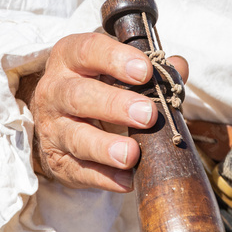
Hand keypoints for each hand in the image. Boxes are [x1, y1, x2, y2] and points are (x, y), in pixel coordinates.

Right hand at [17, 32, 188, 191]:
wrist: (64, 122)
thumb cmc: (100, 88)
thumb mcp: (119, 72)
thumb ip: (152, 70)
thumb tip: (179, 67)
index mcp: (70, 59)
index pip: (87, 51)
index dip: (115, 59)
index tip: (145, 71)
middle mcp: (54, 91)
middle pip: (78, 95)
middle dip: (114, 105)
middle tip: (147, 115)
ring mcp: (53, 128)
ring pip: (75, 137)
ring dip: (105, 147)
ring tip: (132, 154)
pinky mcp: (58, 161)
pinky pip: (80, 171)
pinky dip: (105, 177)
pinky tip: (127, 179)